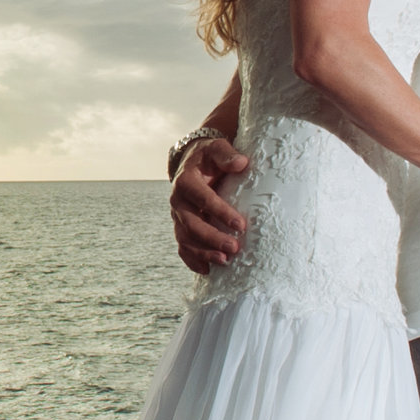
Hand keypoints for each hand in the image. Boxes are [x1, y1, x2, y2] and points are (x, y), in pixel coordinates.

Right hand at [172, 138, 250, 271]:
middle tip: (235, 248)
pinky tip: (207, 270)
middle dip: (213, 238)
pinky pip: (183, 247)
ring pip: (186, 239)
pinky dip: (192, 260)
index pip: (204, 199)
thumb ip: (227, 155)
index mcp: (186, 182)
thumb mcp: (217, 148)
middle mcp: (178, 201)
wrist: (193, 162)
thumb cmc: (209, 156)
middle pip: (192, 224)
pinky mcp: (181, 227)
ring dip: (204, 253)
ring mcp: (178, 217)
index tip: (241, 224)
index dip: (221, 212)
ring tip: (225, 262)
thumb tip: (241, 163)